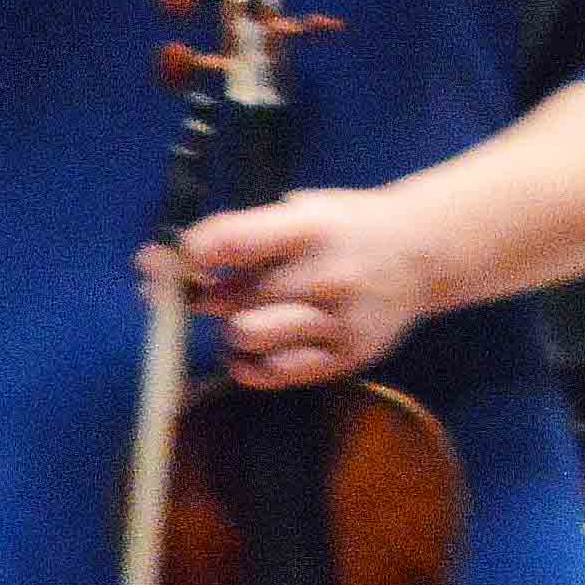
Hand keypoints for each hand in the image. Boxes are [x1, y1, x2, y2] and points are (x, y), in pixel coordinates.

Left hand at [173, 184, 449, 387]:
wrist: (425, 252)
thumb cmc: (347, 227)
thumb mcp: (303, 210)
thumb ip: (243, 234)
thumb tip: (160, 263)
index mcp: (312, 228)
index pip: (231, 242)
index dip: (189, 255)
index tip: (177, 260)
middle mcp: (327, 275)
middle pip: (230, 298)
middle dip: (206, 296)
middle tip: (209, 290)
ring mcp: (338, 321)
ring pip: (247, 337)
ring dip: (233, 328)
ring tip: (246, 316)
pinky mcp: (345, 357)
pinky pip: (273, 373)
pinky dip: (252, 363)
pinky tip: (259, 346)